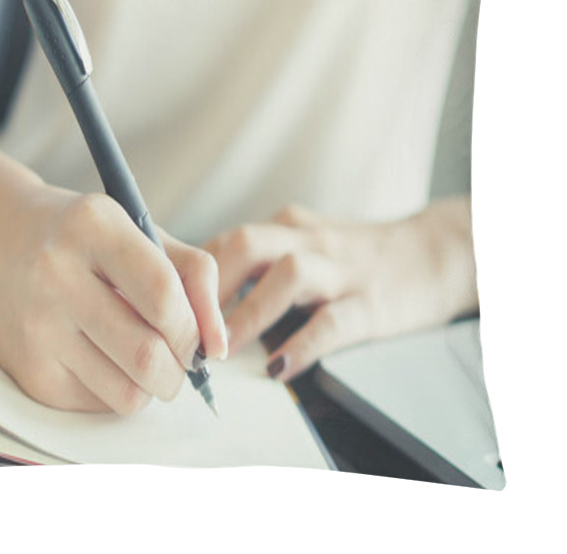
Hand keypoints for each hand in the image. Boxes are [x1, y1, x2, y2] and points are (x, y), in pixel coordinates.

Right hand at [0, 184, 227, 413]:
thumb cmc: (82, 236)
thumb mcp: (138, 229)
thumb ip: (193, 275)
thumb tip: (218, 347)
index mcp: (94, 226)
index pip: (164, 296)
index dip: (194, 329)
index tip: (199, 338)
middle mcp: (56, 274)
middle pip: (147, 356)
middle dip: (180, 370)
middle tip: (178, 357)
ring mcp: (35, 326)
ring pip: (125, 394)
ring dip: (152, 387)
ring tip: (144, 357)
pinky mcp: (25, 369)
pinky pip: (96, 405)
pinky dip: (117, 391)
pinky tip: (105, 359)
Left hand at [204, 197, 476, 381]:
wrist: (433, 254)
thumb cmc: (354, 257)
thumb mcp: (303, 245)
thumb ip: (258, 262)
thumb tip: (197, 297)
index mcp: (287, 228)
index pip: (226, 240)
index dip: (190, 272)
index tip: (161, 303)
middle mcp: (308, 240)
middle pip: (246, 244)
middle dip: (208, 286)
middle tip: (180, 325)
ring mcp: (341, 269)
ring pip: (288, 275)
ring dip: (249, 312)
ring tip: (221, 348)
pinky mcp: (371, 303)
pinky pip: (334, 321)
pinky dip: (303, 344)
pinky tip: (280, 366)